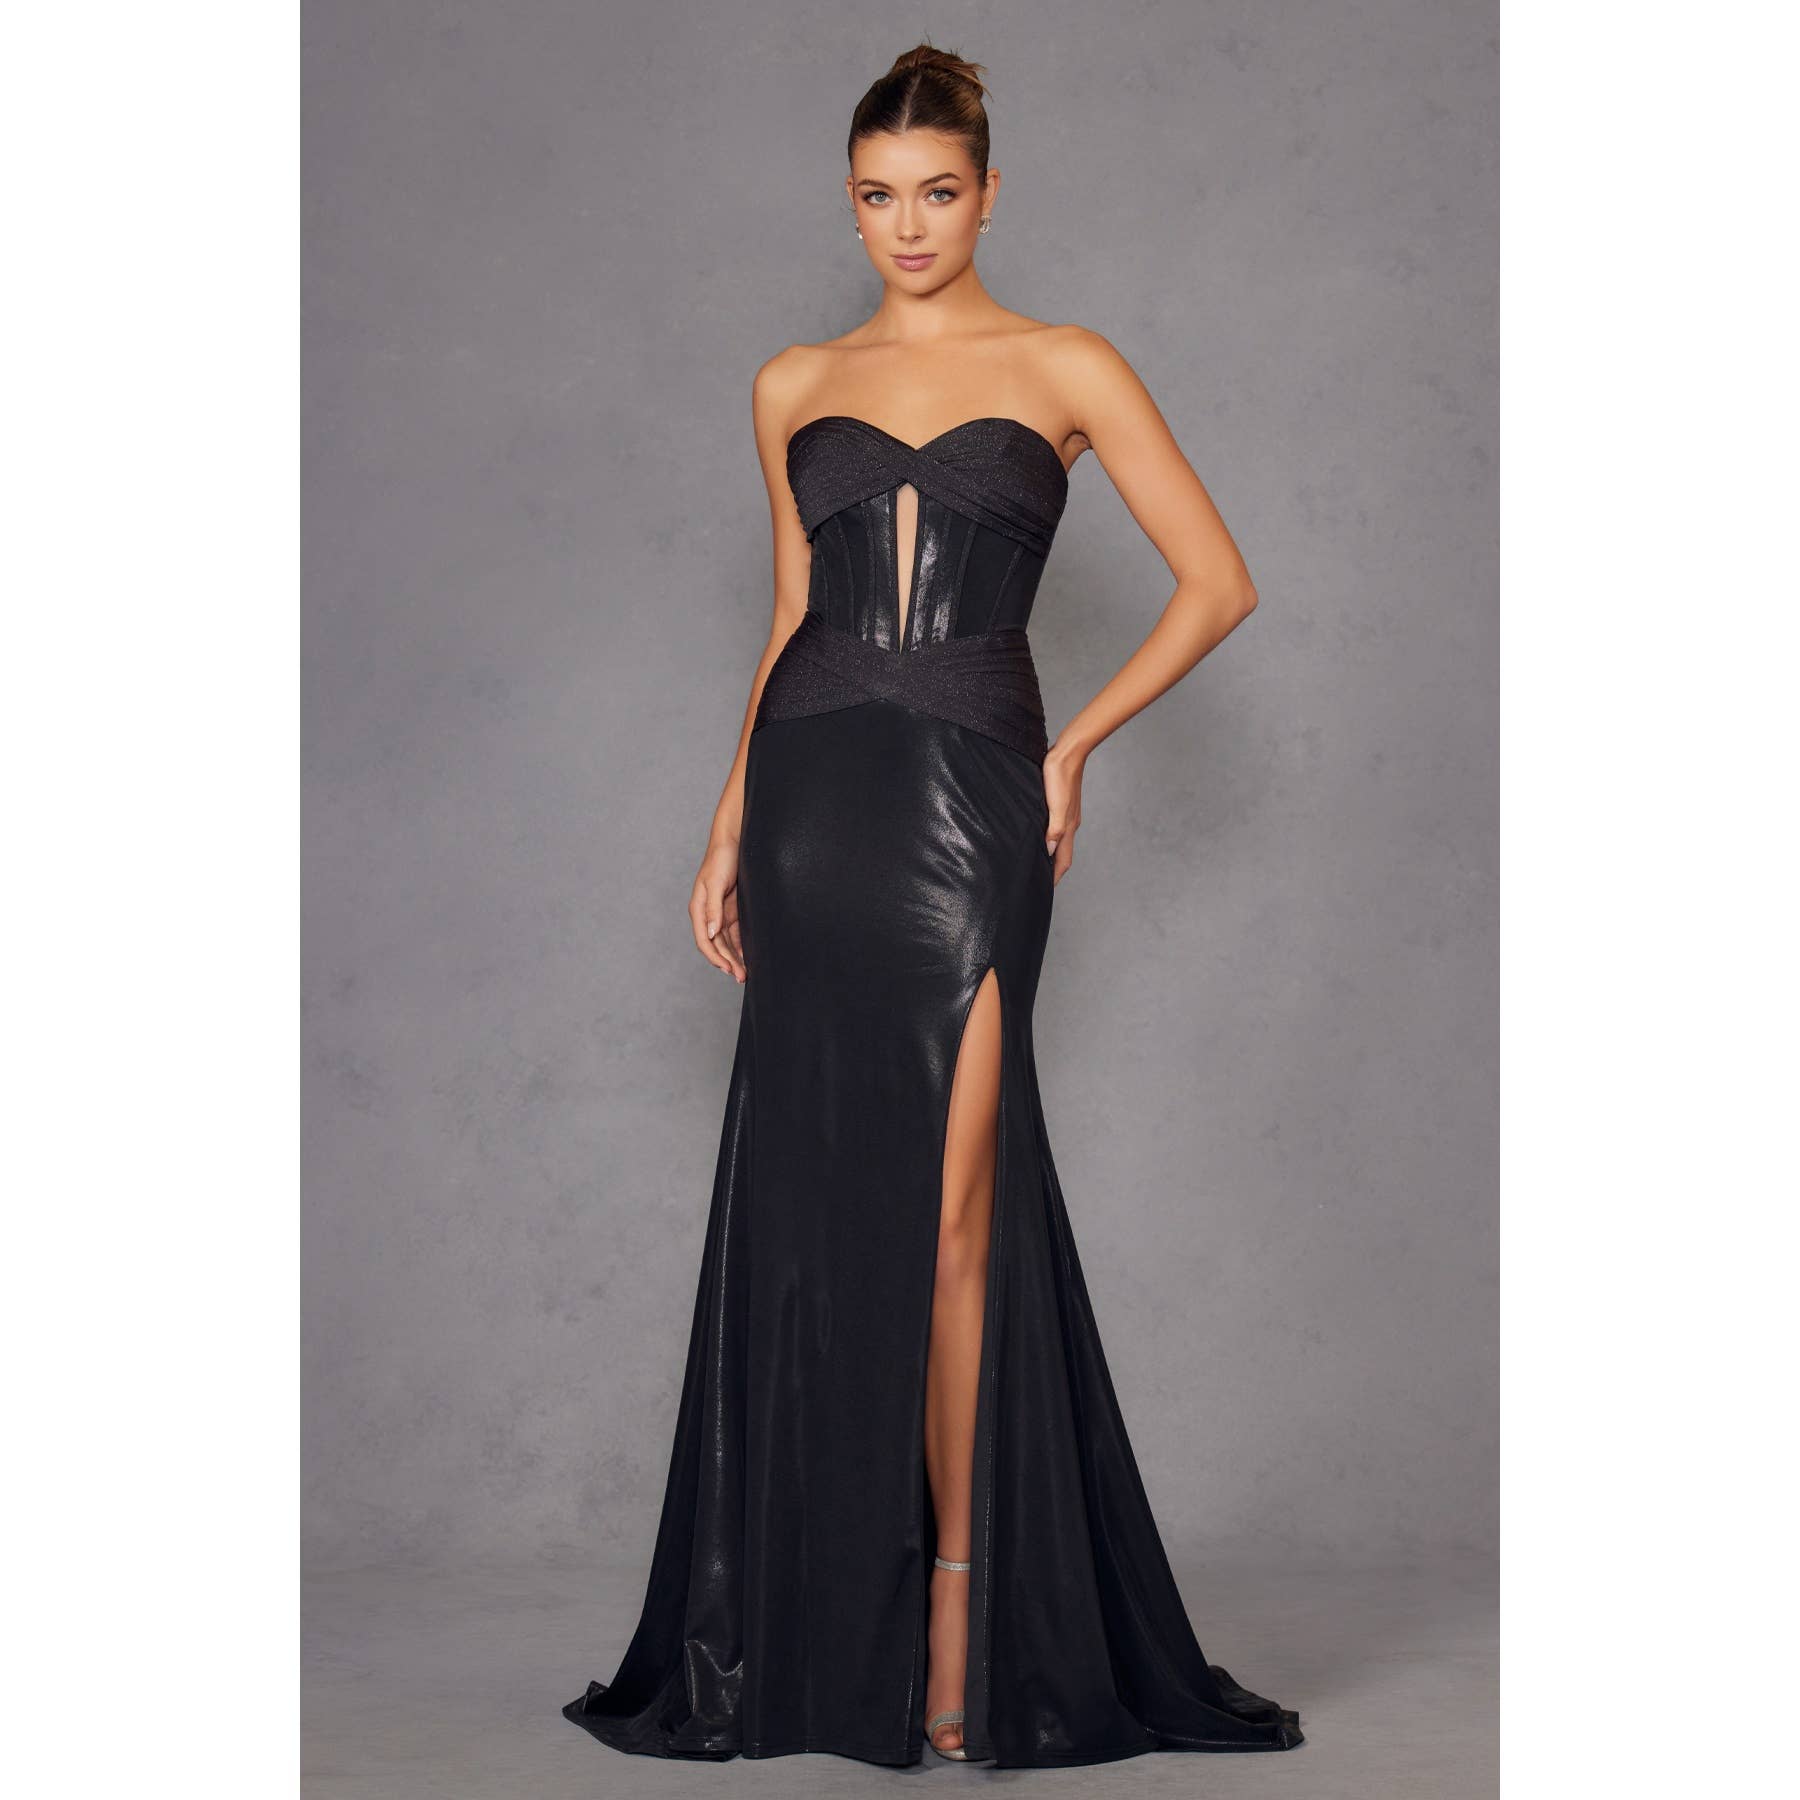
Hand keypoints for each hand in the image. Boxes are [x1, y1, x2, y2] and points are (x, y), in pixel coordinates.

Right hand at [690, 837, 746, 981]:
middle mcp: (707, 913)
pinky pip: (735, 933)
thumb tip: (710, 932)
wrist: (734, 840)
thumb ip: (713, 908)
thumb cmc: (721, 858)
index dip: (715, 957)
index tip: (728, 969)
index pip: (704, 940)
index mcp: (699, 908)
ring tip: (745, 972)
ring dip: (734, 957)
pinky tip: (748, 956)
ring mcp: (720, 913)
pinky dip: (740, 946)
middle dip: (727, 962)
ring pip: (726, 942)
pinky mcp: (732, 909)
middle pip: (716, 945)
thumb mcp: (716, 883)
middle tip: (742, 977)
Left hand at [1042, 741, 1084, 885]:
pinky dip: (1049, 839)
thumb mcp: (1056, 804)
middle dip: (1053, 871)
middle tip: (1039, 883)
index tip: (1045, 891)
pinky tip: (1041, 837)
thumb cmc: (1060, 775)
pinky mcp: (1062, 804)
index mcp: (1068, 827)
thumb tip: (1050, 852)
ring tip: (1038, 865)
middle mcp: (1070, 824)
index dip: (1055, 877)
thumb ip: (1054, 829)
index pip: (1063, 860)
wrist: (1069, 752)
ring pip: (1059, 842)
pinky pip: (1056, 829)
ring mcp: (1067, 814)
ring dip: (1051, 856)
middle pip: (1062, 855)